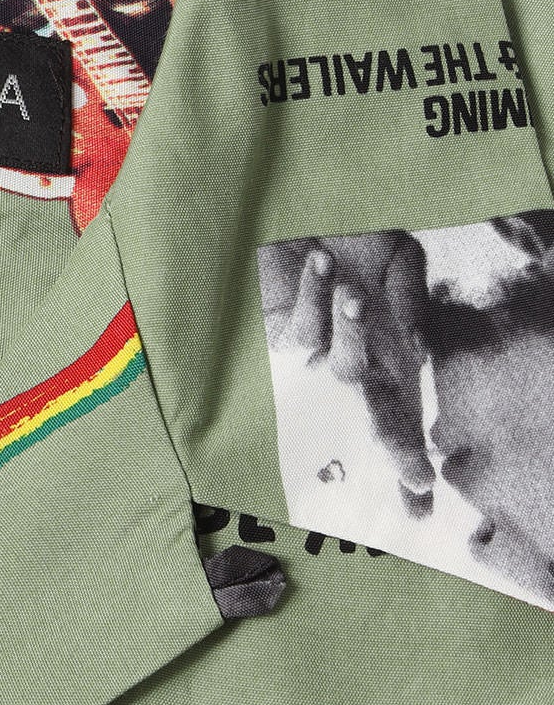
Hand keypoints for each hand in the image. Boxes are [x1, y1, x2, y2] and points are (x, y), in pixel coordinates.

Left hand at [260, 233, 436, 500]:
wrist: (301, 213)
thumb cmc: (355, 237)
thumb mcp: (399, 259)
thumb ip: (410, 297)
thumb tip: (413, 344)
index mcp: (393, 357)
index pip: (410, 410)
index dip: (414, 451)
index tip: (424, 491)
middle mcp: (359, 365)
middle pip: (380, 419)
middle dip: (394, 447)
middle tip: (411, 472)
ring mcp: (320, 353)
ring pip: (343, 367)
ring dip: (352, 333)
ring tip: (354, 296)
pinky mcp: (280, 333)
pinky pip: (300, 330)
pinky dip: (315, 297)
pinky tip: (322, 263)